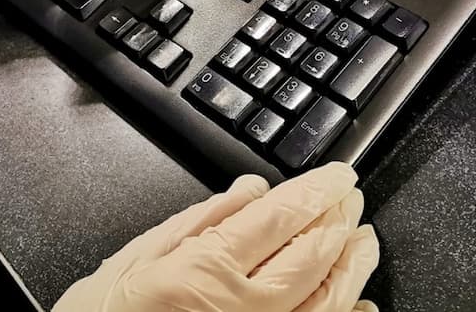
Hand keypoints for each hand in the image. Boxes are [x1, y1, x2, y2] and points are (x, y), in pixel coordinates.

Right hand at [53, 163, 379, 311]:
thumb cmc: (111, 311)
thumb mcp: (147, 250)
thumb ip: (208, 216)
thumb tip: (255, 188)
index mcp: (207, 270)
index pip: (283, 218)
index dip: (320, 191)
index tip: (340, 176)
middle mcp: (240, 310)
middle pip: (312, 256)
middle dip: (339, 220)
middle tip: (352, 198)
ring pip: (327, 301)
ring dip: (353, 265)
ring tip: (364, 239)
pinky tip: (361, 303)